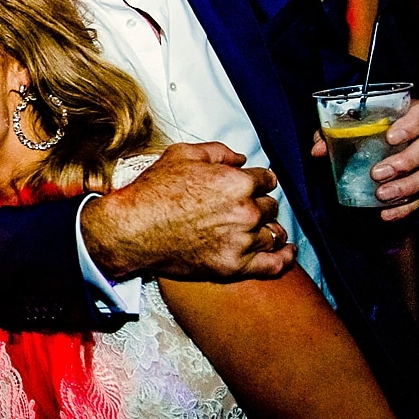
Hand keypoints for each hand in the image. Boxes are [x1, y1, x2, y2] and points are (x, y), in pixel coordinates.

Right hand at [81, 142, 295, 281]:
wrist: (131, 230)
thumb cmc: (152, 192)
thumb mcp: (180, 155)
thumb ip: (218, 152)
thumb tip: (241, 158)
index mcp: (237, 182)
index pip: (266, 179)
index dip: (256, 180)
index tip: (249, 185)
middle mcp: (245, 211)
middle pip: (269, 206)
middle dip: (258, 204)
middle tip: (239, 207)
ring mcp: (241, 241)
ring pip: (272, 232)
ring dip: (265, 228)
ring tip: (255, 228)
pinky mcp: (234, 266)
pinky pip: (273, 264)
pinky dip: (284, 258)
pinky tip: (288, 251)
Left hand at [311, 98, 418, 220]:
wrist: (399, 148)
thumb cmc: (378, 130)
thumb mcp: (358, 125)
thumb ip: (337, 132)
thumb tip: (318, 149)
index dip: (412, 124)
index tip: (390, 137)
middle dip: (407, 161)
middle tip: (378, 173)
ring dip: (408, 186)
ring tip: (382, 195)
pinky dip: (407, 207)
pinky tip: (387, 213)